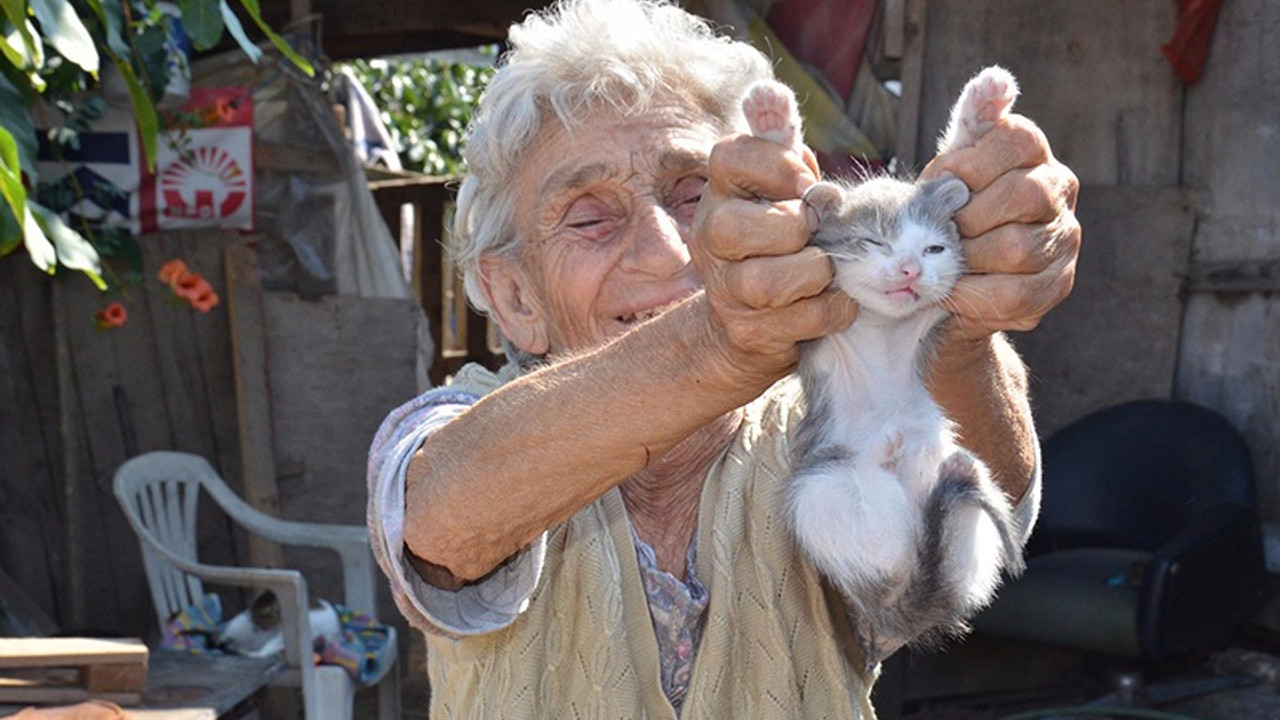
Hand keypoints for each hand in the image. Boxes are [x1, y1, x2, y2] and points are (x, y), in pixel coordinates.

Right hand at [690, 134, 858, 385]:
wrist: (750, 322)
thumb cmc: (777, 238)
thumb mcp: (778, 183)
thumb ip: (777, 137)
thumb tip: (768, 90)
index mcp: (718, 192)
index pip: (730, 157)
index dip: (778, 166)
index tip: (805, 183)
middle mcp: (710, 239)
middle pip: (735, 227)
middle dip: (792, 229)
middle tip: (815, 233)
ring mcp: (724, 291)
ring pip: (767, 282)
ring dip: (815, 274)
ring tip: (828, 270)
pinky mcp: (748, 333)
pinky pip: (798, 320)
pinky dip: (831, 310)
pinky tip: (837, 301)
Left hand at [921, 114, 1080, 341]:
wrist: (948, 281)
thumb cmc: (948, 212)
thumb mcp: (951, 167)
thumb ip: (971, 121)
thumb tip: (995, 79)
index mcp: (1033, 153)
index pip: (1017, 140)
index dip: (971, 163)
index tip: (941, 181)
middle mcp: (1059, 191)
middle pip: (1022, 195)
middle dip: (968, 216)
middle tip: (941, 229)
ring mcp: (1063, 240)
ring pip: (1016, 247)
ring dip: (967, 257)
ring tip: (946, 260)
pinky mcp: (1055, 286)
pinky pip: (1013, 293)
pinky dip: (973, 294)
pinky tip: (955, 289)